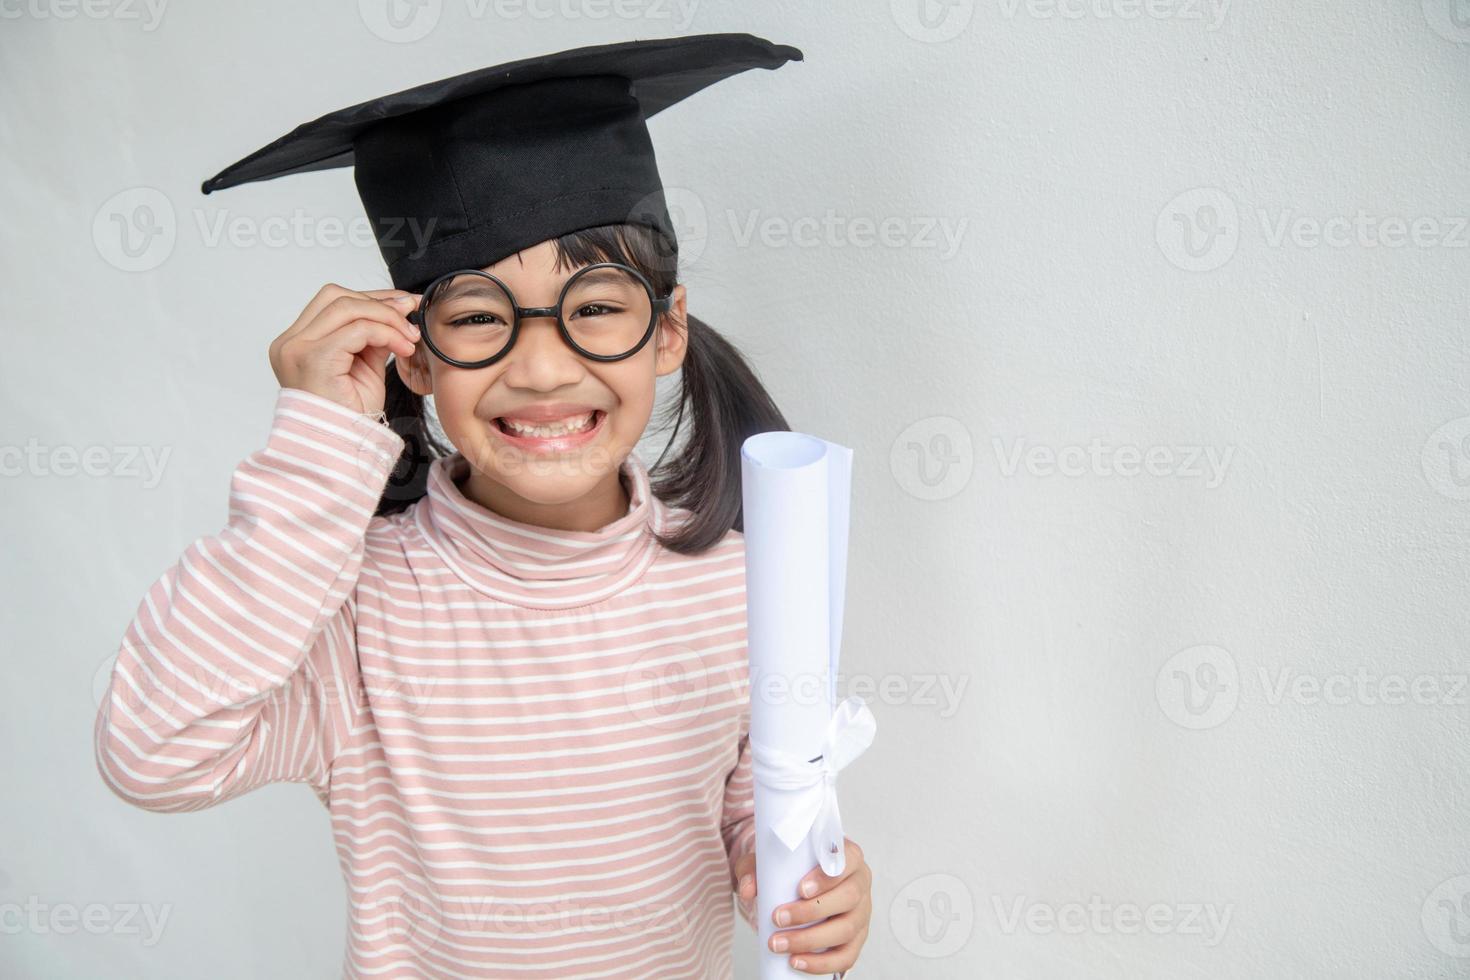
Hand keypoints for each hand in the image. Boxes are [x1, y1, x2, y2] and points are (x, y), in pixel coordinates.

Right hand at [269, 283, 421, 414]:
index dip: (371, 298)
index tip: (404, 304)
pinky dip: (386, 333)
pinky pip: (357, 330)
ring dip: (387, 318)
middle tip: (411, 314)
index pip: (332, 302)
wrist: (340, 450)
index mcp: (296, 343)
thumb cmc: (349, 417)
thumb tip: (396, 308)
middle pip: (336, 296)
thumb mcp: (364, 366)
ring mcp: (297, 349)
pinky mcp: (314, 358)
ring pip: (347, 308)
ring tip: (410, 337)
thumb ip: (372, 336)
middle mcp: (290, 343)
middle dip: (379, 302)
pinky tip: (403, 348)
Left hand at [733, 837, 870, 975]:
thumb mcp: (769, 861)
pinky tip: (796, 961)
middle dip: (810, 912)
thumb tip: (748, 891)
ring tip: (779, 944)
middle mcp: (860, 882)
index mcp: (848, 855)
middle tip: (777, 918)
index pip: (846, 861)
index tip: (800, 889)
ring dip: (810, 940)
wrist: (799, 884)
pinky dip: (821, 963)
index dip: (826, 877)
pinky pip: (846, 956)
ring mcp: (862, 912)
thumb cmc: (792, 868)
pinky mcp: (857, 938)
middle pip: (848, 898)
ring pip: (846, 929)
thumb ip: (753, 869)